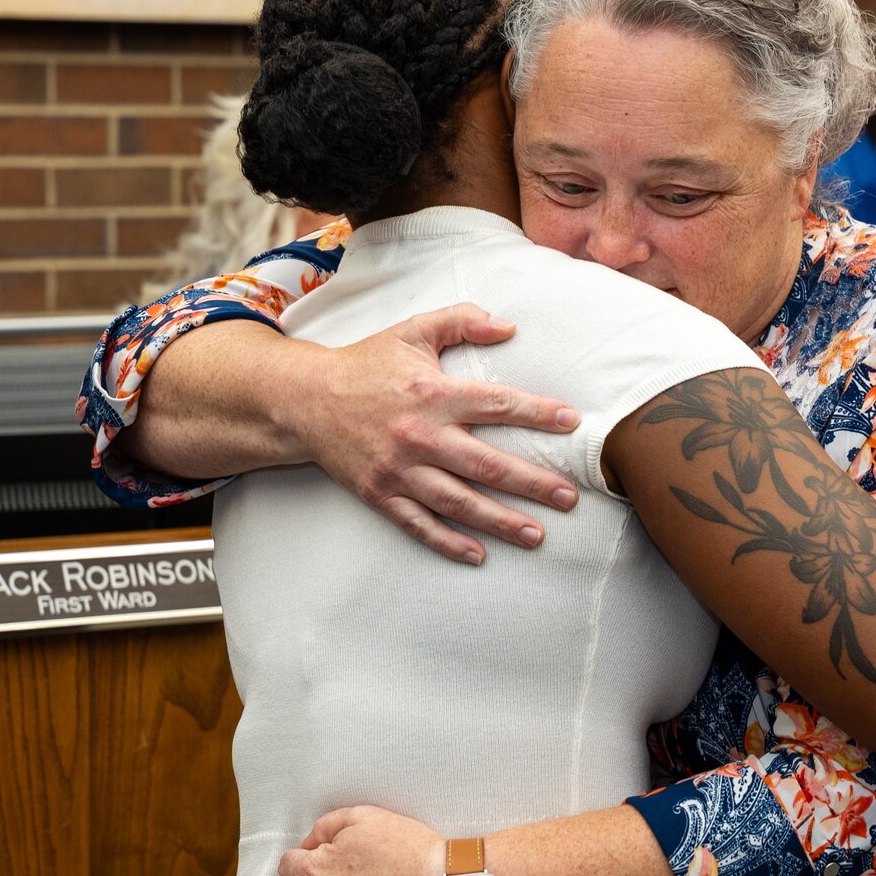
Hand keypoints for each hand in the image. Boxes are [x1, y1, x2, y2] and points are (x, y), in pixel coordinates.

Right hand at [289, 303, 582, 563]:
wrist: (303, 400)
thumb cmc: (366, 364)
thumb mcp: (412, 331)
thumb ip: (461, 321)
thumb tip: (508, 326)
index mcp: (432, 393)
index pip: (497, 404)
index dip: (537, 414)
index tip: (572, 423)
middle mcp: (420, 435)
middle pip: (487, 465)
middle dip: (533, 483)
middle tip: (570, 497)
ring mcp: (399, 469)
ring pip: (459, 502)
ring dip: (501, 521)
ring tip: (537, 534)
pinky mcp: (380, 494)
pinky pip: (419, 524)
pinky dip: (448, 542)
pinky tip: (478, 554)